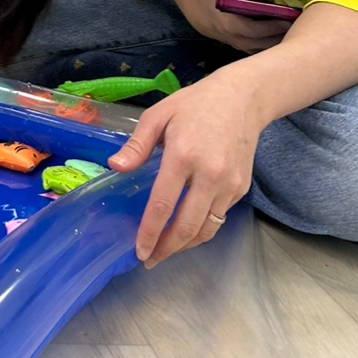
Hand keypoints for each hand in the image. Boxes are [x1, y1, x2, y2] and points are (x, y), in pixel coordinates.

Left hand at [106, 68, 264, 266]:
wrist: (242, 98)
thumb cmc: (194, 104)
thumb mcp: (159, 115)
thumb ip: (137, 145)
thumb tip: (115, 168)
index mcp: (183, 156)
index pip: (163, 204)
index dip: (150, 232)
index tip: (139, 250)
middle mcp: (210, 174)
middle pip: (188, 226)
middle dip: (167, 248)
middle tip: (150, 259)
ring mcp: (229, 184)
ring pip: (207, 229)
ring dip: (185, 245)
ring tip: (166, 250)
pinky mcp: (241, 187)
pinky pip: (218, 217)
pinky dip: (201, 230)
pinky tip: (185, 230)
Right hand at [179, 0, 294, 52]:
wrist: (197, 13)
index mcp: (231, 25)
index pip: (257, 31)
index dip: (276, 26)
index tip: (292, 18)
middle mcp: (236, 40)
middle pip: (266, 44)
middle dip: (284, 35)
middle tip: (301, 25)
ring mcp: (240, 47)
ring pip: (266, 51)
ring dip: (281, 42)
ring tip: (297, 31)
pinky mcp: (244, 49)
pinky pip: (263, 51)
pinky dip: (275, 46)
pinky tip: (286, 36)